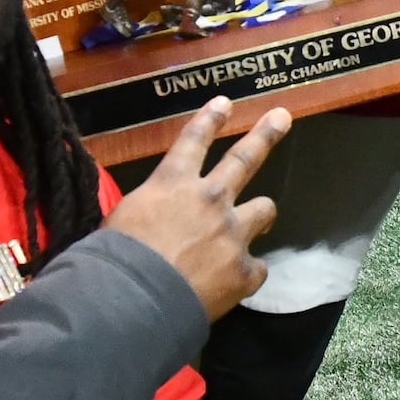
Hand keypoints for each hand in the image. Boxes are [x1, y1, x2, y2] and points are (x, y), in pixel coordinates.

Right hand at [102, 100, 286, 315]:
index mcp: (174, 183)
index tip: (225, 102)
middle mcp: (210, 199)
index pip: (193, 141)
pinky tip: (236, 282)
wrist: (135, 297)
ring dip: (261, 213)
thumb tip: (154, 221)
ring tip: (262, 218)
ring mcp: (233, 232)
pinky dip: (247, 273)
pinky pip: (258, 267)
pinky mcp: (245, 269)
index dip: (209, 119)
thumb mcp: (122, 218)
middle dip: (265, 134)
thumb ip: (150, 210)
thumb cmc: (116, 256)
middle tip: (282, 117)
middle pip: (244, 158)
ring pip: (264, 209)